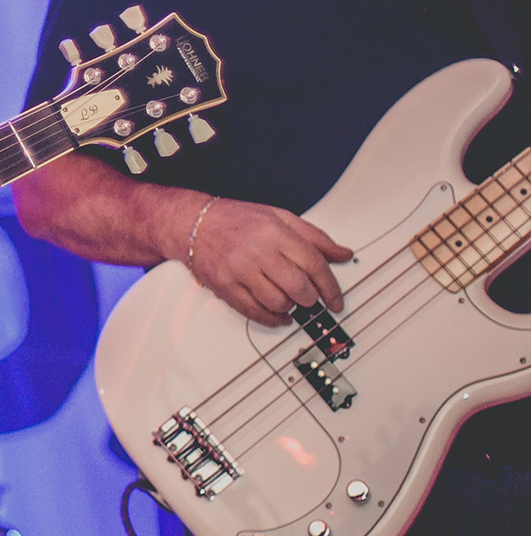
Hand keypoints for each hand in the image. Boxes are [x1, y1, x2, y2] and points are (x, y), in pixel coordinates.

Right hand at [186, 197, 351, 325]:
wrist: (194, 223)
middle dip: (310, 299)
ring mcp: (239, 270)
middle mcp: (257, 251)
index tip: (336, 300)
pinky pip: (254, 311)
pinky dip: (272, 318)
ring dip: (290, 307)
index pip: (314, 264)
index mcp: (275, 232)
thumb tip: (343, 254)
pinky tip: (278, 314)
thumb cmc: (236, 219)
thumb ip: (314, 237)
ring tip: (290, 300)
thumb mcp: (280, 217)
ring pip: (278, 302)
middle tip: (311, 299)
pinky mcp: (224, 286)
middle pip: (298, 287)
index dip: (330, 287)